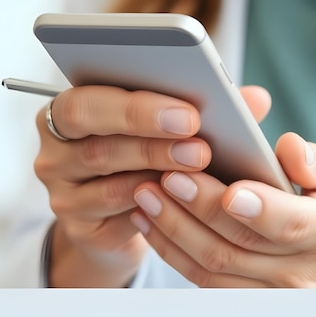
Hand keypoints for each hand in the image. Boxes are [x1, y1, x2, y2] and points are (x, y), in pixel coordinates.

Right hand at [34, 85, 210, 286]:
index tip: (188, 110)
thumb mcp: (171, 129)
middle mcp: (58, 143)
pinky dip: (149, 197)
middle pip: (88, 125)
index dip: (136, 102)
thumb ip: (209, 107)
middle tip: (197, 136)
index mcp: (75, 105)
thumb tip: (258, 99)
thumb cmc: (149, 157)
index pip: (89, 94)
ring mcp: (62, 185)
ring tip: (200, 159)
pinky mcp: (77, 222)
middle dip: (145, 127)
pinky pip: (111, 208)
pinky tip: (180, 192)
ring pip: (104, 167)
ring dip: (155, 161)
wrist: (121, 217)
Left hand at [131, 116, 315, 287]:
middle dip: (193, 209)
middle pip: (236, 244)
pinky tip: (155, 225)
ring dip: (173, 232)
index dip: (254, 207)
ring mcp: (277, 293)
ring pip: (213, 269)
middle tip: (161, 175)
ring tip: (145, 195)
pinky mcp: (257, 301)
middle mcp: (301, 269)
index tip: (224, 187)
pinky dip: (176, 254)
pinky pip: (208, 284)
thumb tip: (288, 148)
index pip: (286, 223)